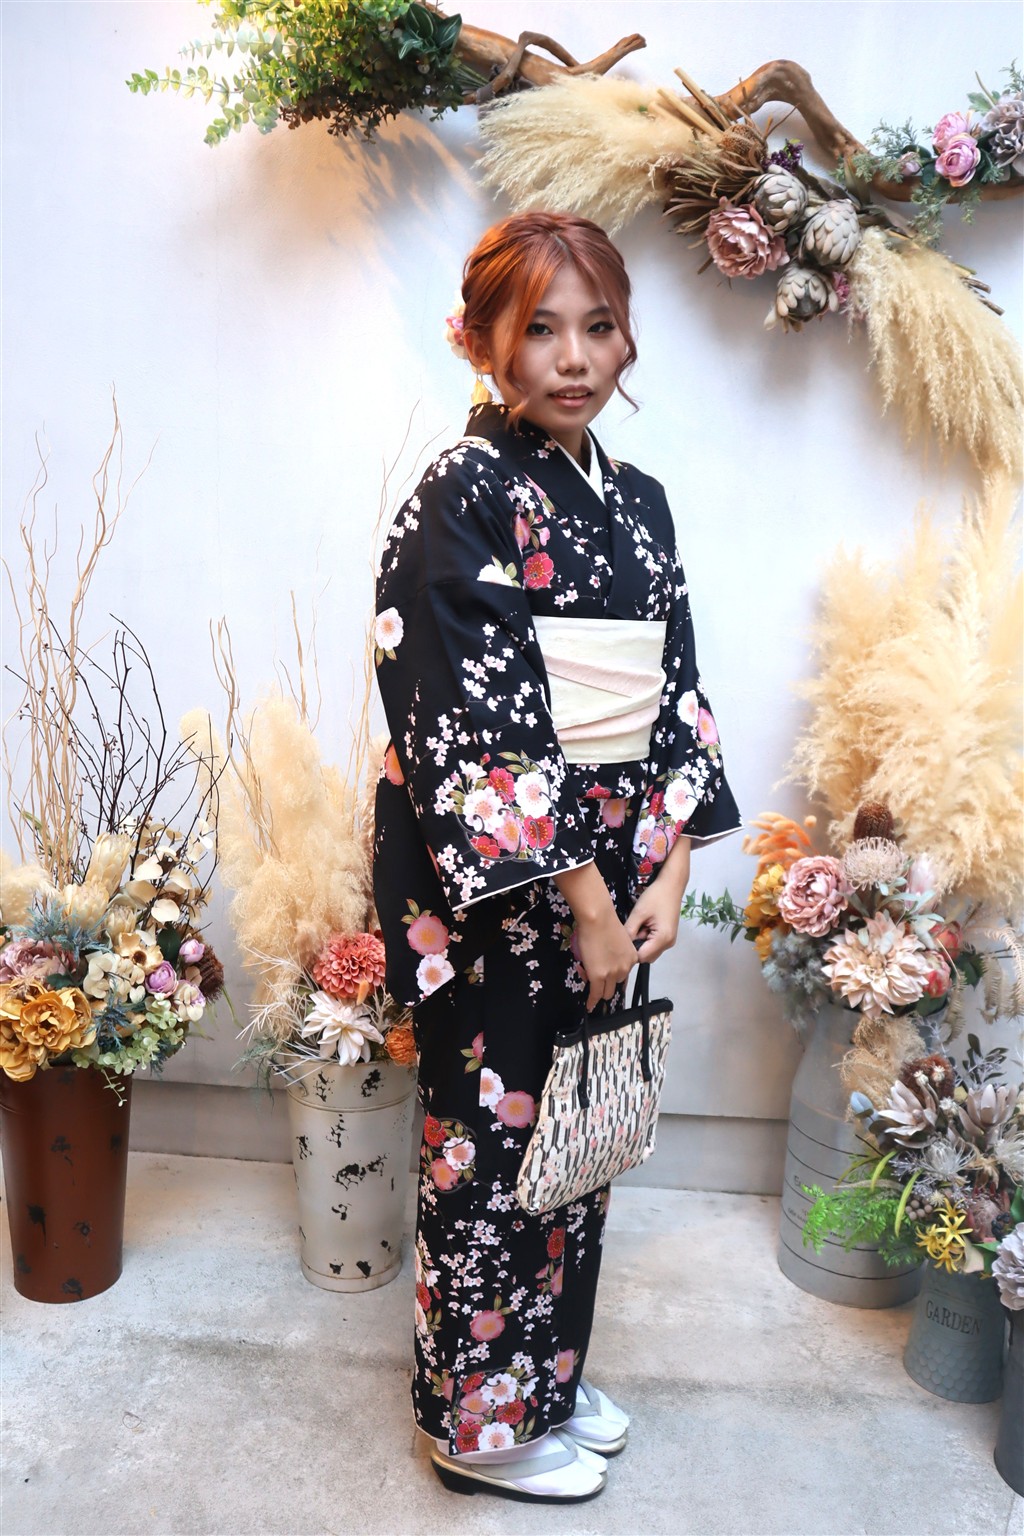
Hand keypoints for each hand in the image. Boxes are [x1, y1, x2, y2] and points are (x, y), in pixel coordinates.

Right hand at [574, 906, 638, 1011]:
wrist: (598, 919)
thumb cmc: (605, 922)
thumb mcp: (618, 939)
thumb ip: (616, 952)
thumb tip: (604, 960)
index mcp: (632, 957)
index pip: (624, 973)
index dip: (613, 974)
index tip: (607, 975)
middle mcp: (625, 968)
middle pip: (616, 984)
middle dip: (606, 982)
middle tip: (594, 974)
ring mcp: (612, 973)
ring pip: (606, 991)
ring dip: (599, 989)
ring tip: (589, 982)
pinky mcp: (598, 976)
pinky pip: (595, 994)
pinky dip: (592, 1001)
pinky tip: (589, 1006)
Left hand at [624, 837, 690, 963]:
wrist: (671, 884)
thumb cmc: (656, 896)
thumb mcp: (639, 913)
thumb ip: (629, 931)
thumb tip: (620, 945)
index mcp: (663, 939)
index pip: (641, 957)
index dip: (630, 951)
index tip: (621, 940)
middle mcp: (668, 943)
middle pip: (646, 956)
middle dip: (635, 946)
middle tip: (630, 929)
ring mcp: (669, 940)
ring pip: (649, 950)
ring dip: (640, 941)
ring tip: (638, 925)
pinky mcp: (667, 935)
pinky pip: (653, 943)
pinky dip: (646, 938)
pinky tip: (643, 924)